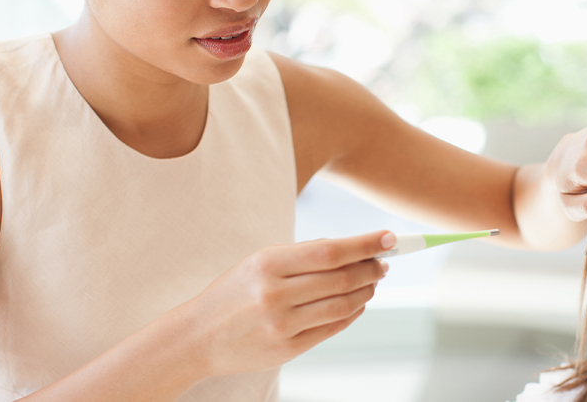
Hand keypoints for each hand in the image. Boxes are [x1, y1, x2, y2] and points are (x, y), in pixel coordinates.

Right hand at [178, 231, 394, 376]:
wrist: (196, 337)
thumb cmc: (233, 292)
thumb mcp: (258, 262)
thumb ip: (302, 254)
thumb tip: (350, 247)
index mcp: (268, 264)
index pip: (330, 251)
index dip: (365, 244)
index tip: (390, 238)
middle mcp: (275, 295)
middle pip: (341, 279)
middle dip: (372, 268)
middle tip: (385, 261)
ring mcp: (282, 325)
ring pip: (342, 305)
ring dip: (367, 291)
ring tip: (374, 281)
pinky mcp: (287, 349)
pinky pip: (332, 328)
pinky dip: (352, 312)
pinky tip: (359, 302)